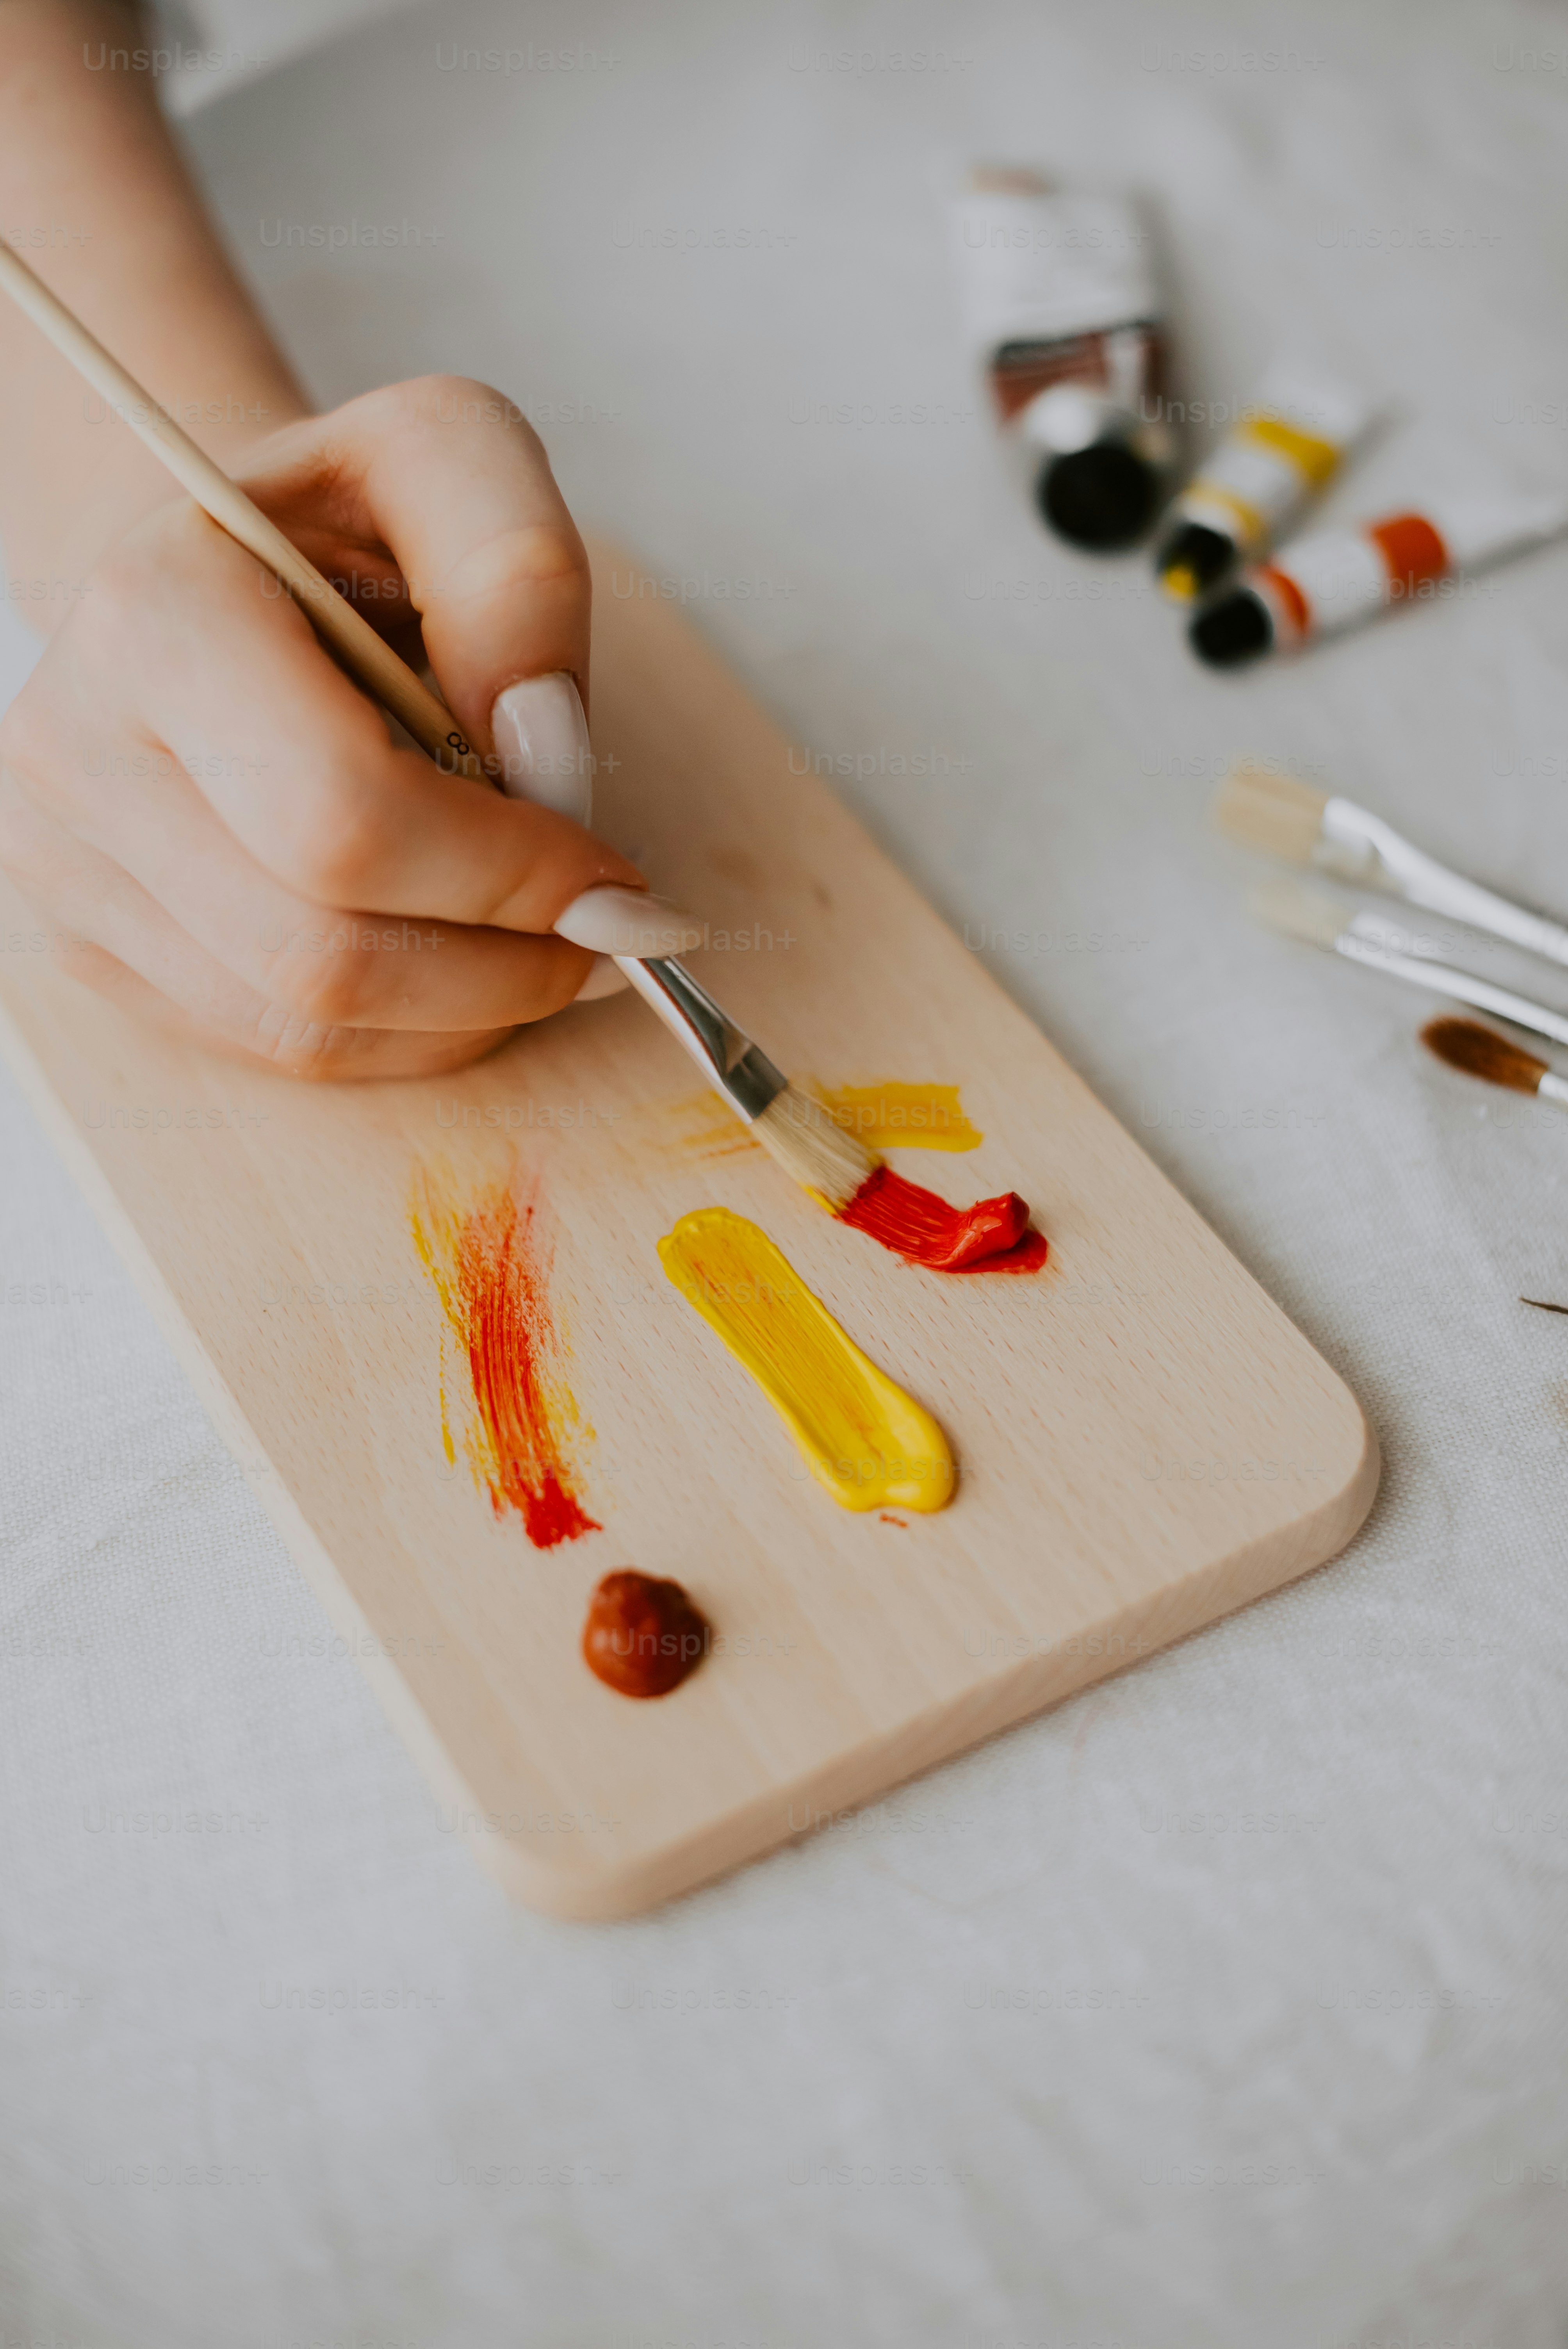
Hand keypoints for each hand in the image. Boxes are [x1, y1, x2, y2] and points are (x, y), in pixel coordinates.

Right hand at [0, 375, 692, 1078]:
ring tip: (539, 939)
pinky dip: (405, 1027)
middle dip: (504, 965)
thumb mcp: (448, 462)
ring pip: (306, 1026)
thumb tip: (541, 740)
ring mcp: (64, 868)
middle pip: (325, 952)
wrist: (218, 575)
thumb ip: (516, 566)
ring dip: (466, 1008)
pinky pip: (278, 1047)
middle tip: (605, 929)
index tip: (617, 878)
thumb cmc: (342, 529)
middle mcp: (74, 752)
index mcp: (151, 616)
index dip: (510, 876)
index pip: (347, 818)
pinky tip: (454, 955)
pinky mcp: (87, 949)